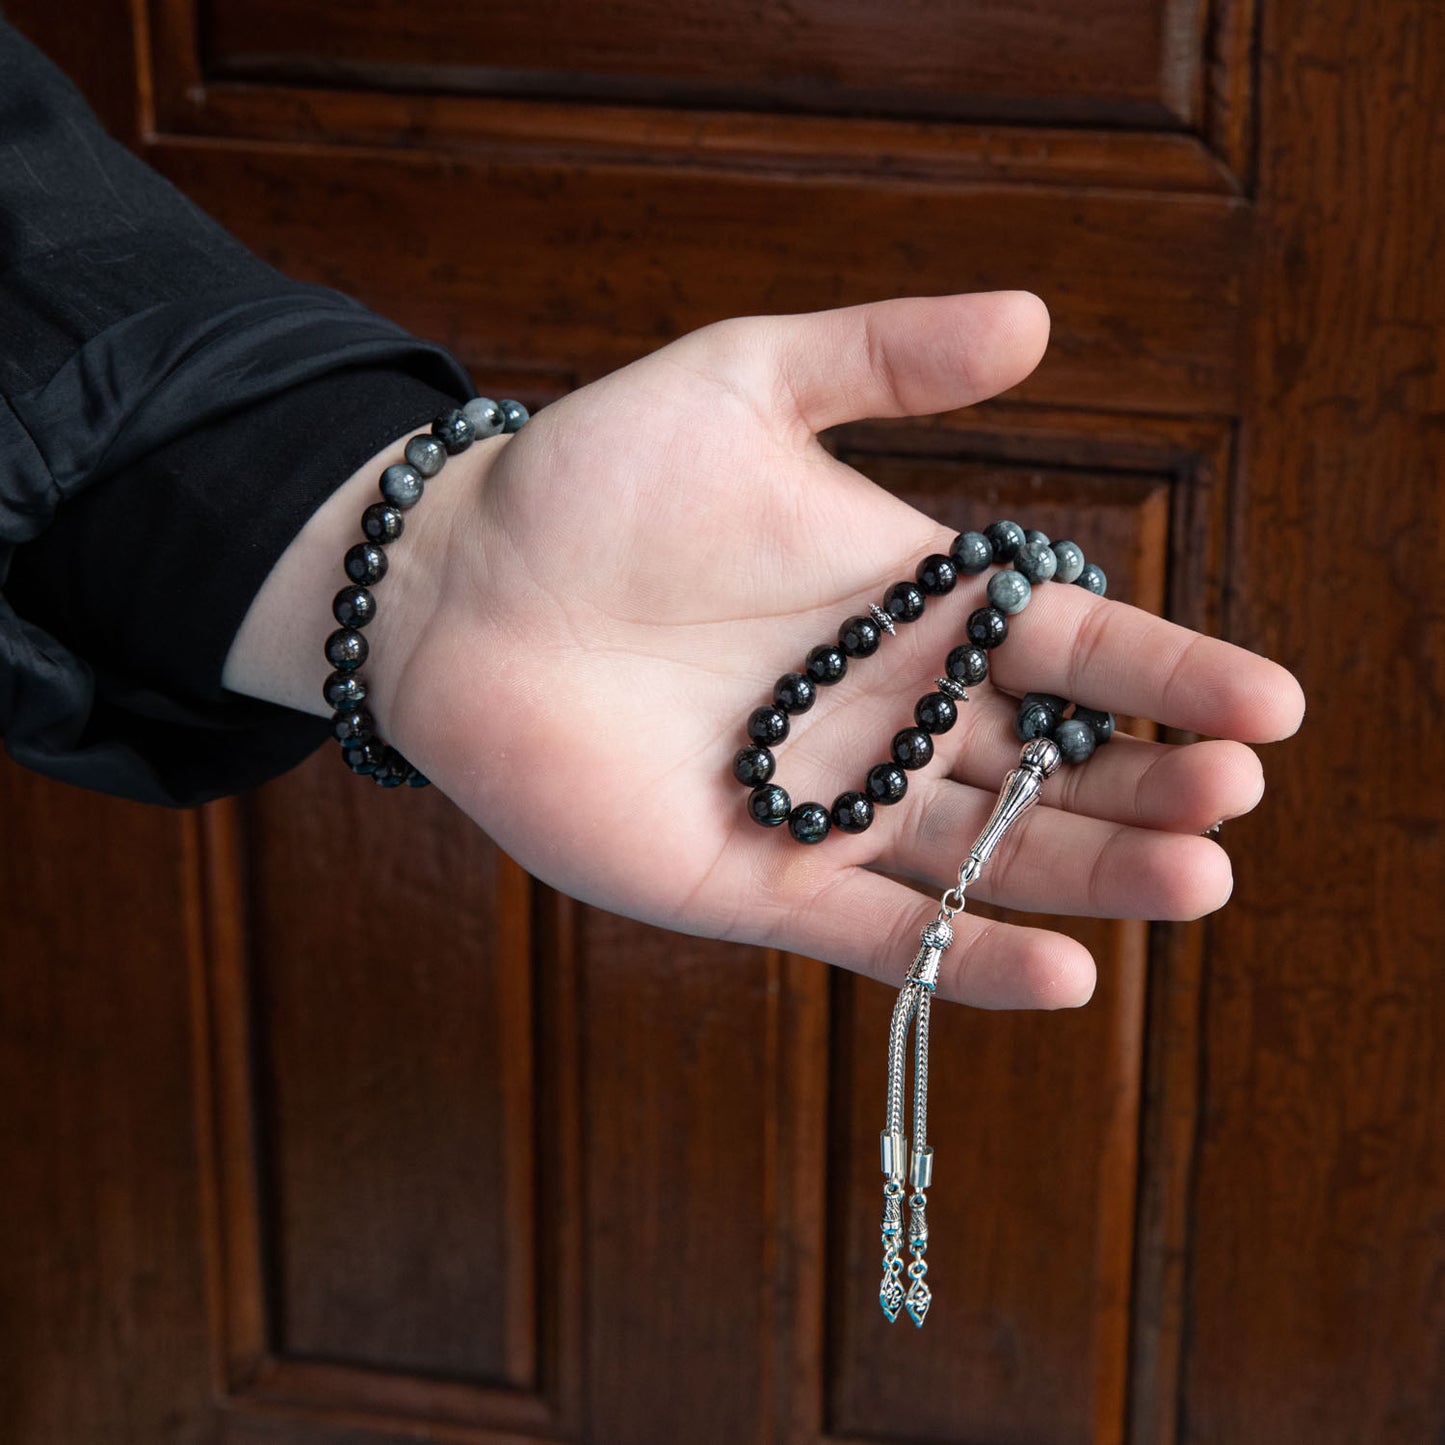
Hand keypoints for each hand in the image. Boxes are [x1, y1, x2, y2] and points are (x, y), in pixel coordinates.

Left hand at [230, 292, 1303, 1008]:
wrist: (453, 589)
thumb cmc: (590, 480)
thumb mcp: (747, 382)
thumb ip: (884, 358)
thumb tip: (1036, 316)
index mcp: (904, 605)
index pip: (1065, 646)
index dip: (1167, 672)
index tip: (1267, 701)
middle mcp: (881, 714)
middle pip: (1045, 767)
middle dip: (1146, 785)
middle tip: (1231, 796)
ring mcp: (819, 806)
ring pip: (982, 856)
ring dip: (1089, 873)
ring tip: (1196, 878)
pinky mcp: (749, 883)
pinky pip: (875, 933)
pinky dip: (963, 957)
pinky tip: (1063, 973)